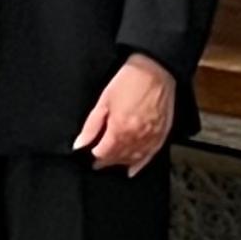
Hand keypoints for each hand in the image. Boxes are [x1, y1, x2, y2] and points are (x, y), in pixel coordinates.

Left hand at [73, 53, 177, 175]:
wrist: (155, 70)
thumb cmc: (129, 81)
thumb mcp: (104, 101)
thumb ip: (91, 126)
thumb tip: (79, 144)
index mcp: (119, 131)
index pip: (103, 154)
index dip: (93, 156)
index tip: (88, 155)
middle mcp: (136, 139)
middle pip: (117, 158)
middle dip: (106, 160)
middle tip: (97, 161)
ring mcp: (150, 138)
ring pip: (133, 159)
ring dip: (120, 162)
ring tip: (112, 161)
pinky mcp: (161, 135)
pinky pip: (149, 156)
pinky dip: (140, 164)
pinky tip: (132, 170)